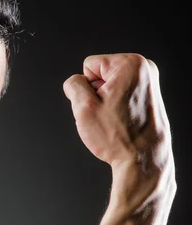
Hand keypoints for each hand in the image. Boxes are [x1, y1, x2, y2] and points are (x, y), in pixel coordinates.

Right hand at [63, 53, 171, 173]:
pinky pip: (122, 96)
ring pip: (111, 87)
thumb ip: (73, 85)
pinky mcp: (151, 96)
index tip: (100, 106)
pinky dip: (118, 109)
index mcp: (130, 64)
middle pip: (101, 75)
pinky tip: (124, 123)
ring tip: (116, 121)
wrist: (144, 160)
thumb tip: (76, 82)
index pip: (89, 66)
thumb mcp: (83, 108)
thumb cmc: (117, 137)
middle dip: (97, 95)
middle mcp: (145, 68)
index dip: (87, 89)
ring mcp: (150, 82)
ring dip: (106, 104)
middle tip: (107, 117)